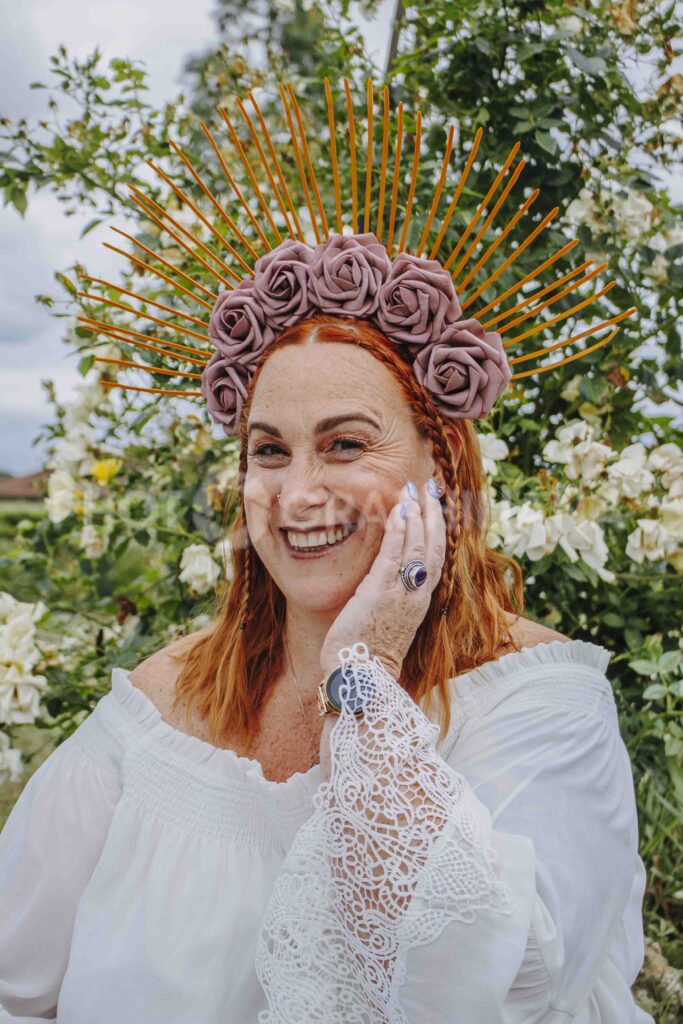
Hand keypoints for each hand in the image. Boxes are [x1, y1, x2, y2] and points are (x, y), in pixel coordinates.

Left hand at [319, 478, 446, 679]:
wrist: (359, 677)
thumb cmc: (368, 652)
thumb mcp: (387, 619)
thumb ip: (391, 596)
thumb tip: (386, 578)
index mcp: (420, 601)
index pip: (436, 557)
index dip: (438, 530)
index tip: (434, 506)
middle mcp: (417, 594)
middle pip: (434, 545)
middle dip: (433, 514)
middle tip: (429, 487)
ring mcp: (401, 593)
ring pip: (417, 546)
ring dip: (416, 514)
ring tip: (414, 490)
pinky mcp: (379, 592)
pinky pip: (393, 554)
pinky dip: (398, 530)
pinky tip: (398, 511)